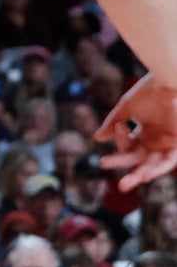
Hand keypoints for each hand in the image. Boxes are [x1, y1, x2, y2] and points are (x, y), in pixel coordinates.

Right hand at [97, 74, 176, 190]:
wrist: (168, 81)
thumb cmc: (148, 91)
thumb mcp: (126, 108)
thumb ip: (112, 123)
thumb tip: (97, 138)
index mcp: (144, 133)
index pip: (129, 147)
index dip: (121, 143)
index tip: (118, 128)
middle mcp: (156, 141)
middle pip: (140, 161)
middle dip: (128, 172)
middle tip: (118, 184)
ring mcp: (168, 143)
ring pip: (154, 165)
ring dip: (142, 175)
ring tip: (126, 185)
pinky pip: (169, 160)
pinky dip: (158, 168)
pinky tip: (145, 174)